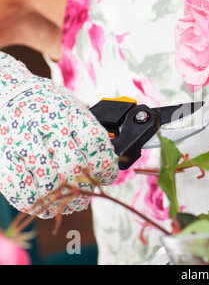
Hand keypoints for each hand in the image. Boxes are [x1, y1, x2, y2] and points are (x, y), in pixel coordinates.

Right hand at [0, 52, 118, 217]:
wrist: (7, 93)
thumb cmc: (47, 104)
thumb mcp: (73, 105)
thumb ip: (89, 128)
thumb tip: (111, 154)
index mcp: (70, 112)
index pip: (95, 142)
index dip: (106, 165)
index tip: (108, 174)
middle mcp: (46, 126)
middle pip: (74, 167)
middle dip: (86, 185)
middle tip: (88, 189)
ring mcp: (23, 143)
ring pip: (49, 184)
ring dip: (64, 198)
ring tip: (70, 199)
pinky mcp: (4, 158)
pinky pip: (22, 191)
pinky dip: (37, 202)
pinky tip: (46, 200)